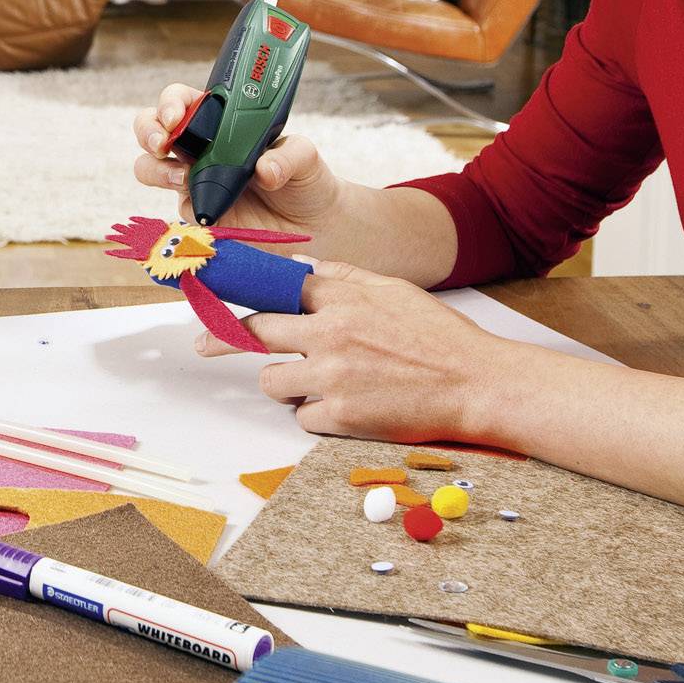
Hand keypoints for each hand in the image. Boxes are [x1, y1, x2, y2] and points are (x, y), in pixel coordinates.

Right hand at [131, 83, 346, 234]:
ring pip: (150, 167)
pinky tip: (208, 209)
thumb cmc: (304, 180)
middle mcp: (200, 146)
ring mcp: (194, 179)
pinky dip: (187, 206)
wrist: (312, 226)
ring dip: (155, 169)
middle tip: (163, 142)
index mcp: (221, 121)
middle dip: (148, 130)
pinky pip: (179, 207)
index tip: (177, 116)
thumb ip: (289, 156)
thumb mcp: (305, 157)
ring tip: (182, 179)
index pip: (184, 101)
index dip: (172, 103)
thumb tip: (265, 169)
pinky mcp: (199, 211)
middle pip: (152, 128)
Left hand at [209, 258, 509, 443]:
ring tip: (308, 384)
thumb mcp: (392, 290)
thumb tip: (299, 265)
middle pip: (254, 332)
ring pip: (270, 381)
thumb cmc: (439, 337)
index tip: (208, 294)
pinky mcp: (342, 416)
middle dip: (226, 338)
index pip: (272, 288)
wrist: (478, 383)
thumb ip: (342, 277)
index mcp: (342, 298)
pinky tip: (342, 407)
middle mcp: (330, 334)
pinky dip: (315, 415)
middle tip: (205, 344)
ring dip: (283, 383)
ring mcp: (332, 377)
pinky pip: (301, 417)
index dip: (238, 291)